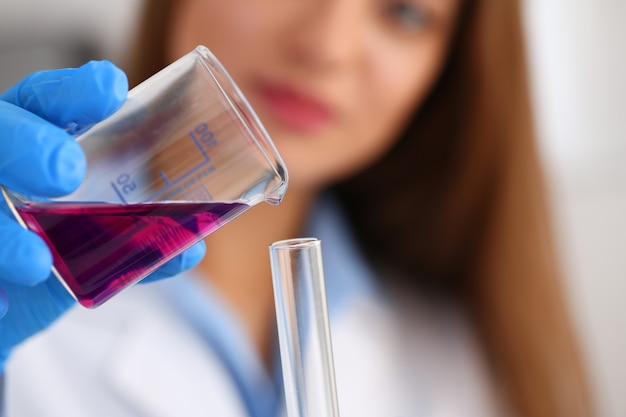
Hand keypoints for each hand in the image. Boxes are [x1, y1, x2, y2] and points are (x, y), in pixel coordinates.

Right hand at [0, 61, 204, 369]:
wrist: (5, 300)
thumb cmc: (51, 248)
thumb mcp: (93, 237)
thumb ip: (136, 238)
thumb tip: (190, 248)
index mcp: (33, 144)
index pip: (46, 102)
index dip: (74, 92)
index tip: (112, 87)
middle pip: (0, 133)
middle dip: (30, 145)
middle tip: (67, 171)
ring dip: (4, 232)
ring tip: (38, 261)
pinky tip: (3, 303)